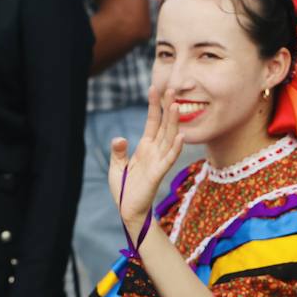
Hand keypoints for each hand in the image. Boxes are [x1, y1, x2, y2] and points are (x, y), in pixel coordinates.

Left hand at [108, 84, 183, 247]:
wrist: (128, 209)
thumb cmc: (124, 188)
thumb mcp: (116, 166)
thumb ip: (118, 151)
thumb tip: (120, 138)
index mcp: (145, 147)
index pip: (152, 122)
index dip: (153, 105)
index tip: (154, 87)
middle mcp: (155, 151)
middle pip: (164, 125)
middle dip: (167, 107)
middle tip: (172, 88)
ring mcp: (158, 161)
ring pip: (169, 138)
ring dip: (173, 122)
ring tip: (176, 105)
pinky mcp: (158, 173)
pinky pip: (169, 159)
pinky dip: (175, 148)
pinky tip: (180, 136)